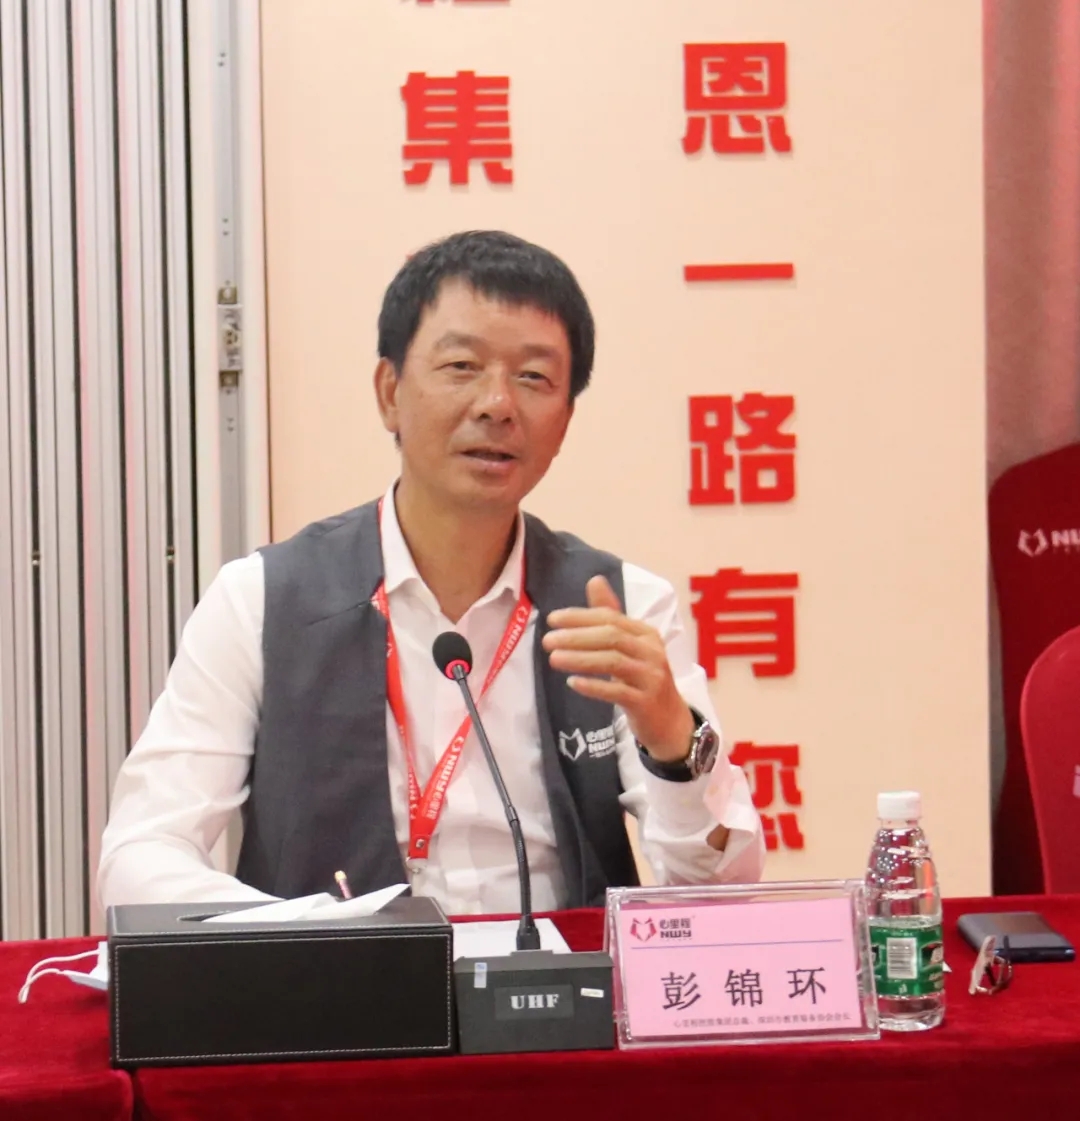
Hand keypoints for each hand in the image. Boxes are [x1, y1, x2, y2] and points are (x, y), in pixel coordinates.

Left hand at [542, 575, 694, 762]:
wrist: (669, 720)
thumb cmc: (643, 678)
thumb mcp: (630, 645)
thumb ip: (610, 615)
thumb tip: (594, 580)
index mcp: (645, 633)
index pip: (610, 618)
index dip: (581, 617)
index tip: (552, 619)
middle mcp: (651, 651)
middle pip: (611, 637)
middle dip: (577, 637)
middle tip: (547, 641)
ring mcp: (651, 677)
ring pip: (613, 662)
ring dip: (580, 659)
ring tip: (554, 659)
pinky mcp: (646, 702)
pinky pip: (617, 692)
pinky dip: (594, 686)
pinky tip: (573, 683)